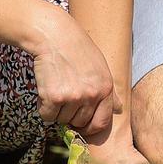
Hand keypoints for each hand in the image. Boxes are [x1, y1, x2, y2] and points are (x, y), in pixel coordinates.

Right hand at [29, 8, 119, 135]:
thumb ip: (110, 91)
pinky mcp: (54, 98)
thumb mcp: (101, 67)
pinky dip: (43, 106)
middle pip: (79, 123)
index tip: (81, 125)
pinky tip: (46, 89)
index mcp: (106, 89)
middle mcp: (92, 95)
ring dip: (56, 109)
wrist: (55, 36)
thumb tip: (119, 109)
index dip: (89, 127)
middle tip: (65, 95)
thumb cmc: (78, 49)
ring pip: (61, 119)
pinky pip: (47, 115)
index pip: (101, 122)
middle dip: (70, 114)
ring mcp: (73, 97)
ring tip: (56, 87)